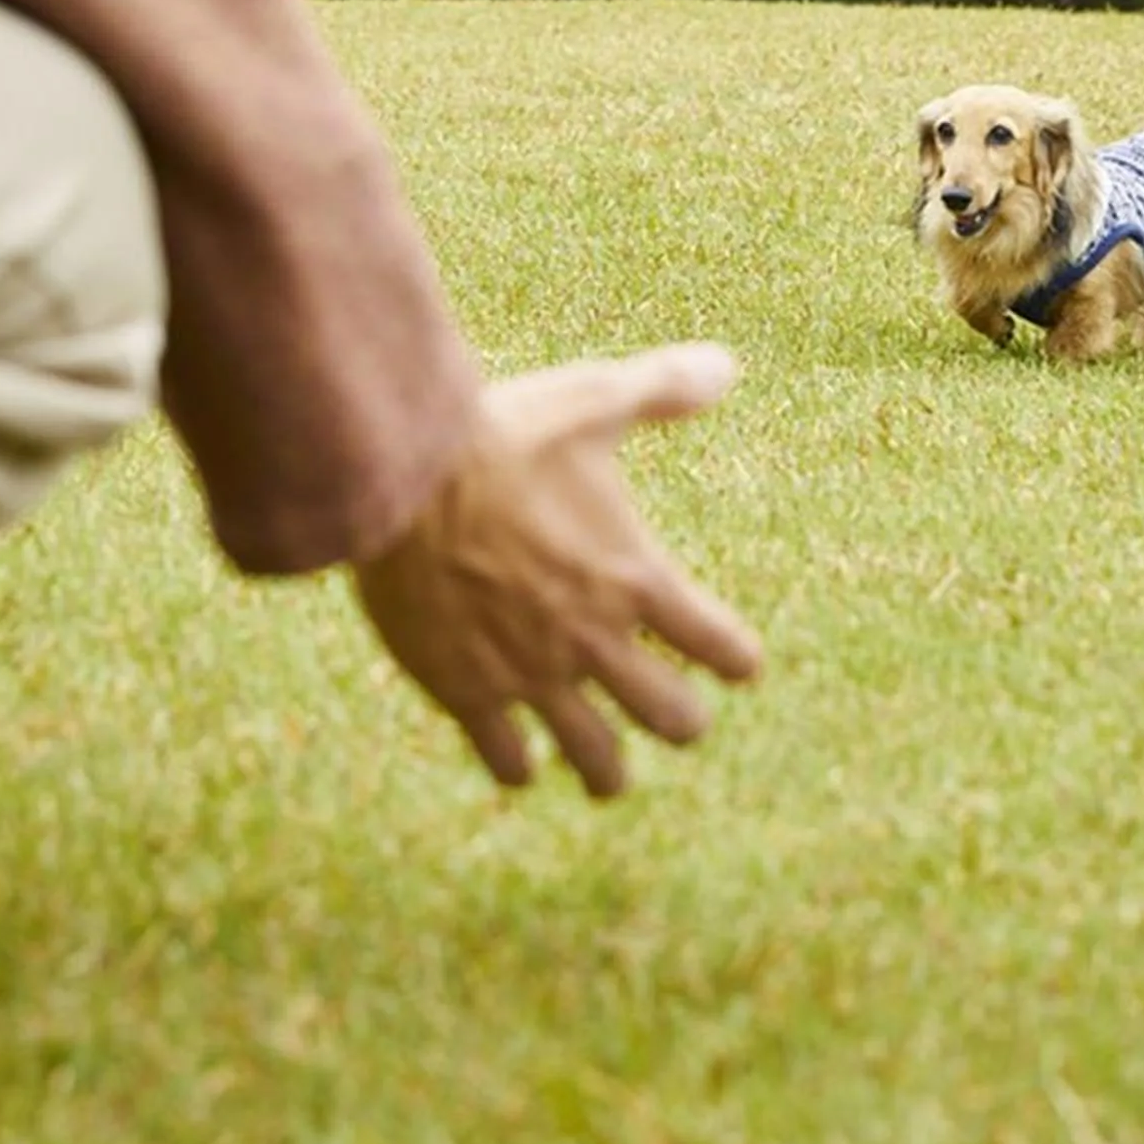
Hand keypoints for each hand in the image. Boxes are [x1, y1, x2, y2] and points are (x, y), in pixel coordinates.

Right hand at [351, 341, 763, 796]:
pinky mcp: (468, 692)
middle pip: (672, 719)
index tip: (739, 667)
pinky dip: (519, 766)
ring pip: (595, 759)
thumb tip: (726, 366)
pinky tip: (521, 764)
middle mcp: (595, 640)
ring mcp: (532, 675)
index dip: (736, 660)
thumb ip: (662, 389)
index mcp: (637, 579)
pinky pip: (508, 758)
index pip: (720, 647)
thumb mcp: (592, 401)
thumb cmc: (503, 435)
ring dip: (606, 770)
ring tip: (607, 777)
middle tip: (676, 720)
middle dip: (680, 722)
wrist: (405, 482)